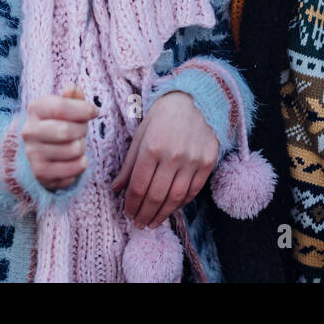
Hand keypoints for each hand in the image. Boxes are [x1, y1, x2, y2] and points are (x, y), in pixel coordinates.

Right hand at [22, 84, 96, 191]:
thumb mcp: (62, 108)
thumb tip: (74, 88)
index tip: (94, 112)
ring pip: (73, 150)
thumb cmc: (56, 124)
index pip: (61, 107)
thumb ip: (71, 98)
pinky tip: (74, 160)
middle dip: (82, 130)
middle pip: (67, 130)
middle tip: (82, 130)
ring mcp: (33, 154)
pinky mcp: (40, 174)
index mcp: (35, 109)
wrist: (36, 154)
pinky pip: (73, 170)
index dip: (83, 109)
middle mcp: (29, 131)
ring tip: (76, 145)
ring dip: (82, 147)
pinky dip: (80, 165)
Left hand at [111, 91, 217, 228]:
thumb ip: (129, 164)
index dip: (132, 204)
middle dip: (145, 214)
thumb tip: (116, 189)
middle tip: (138, 224)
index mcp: (152, 147)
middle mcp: (174, 155)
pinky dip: (181, 203)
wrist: (197, 99)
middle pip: (156, 196)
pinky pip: (193, 191)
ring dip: (163, 214)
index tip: (127, 213)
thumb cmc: (164, 115)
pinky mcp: (208, 163)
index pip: (139, 186)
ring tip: (153, 223)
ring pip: (176, 198)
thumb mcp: (141, 133)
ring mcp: (193, 160)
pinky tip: (171, 208)